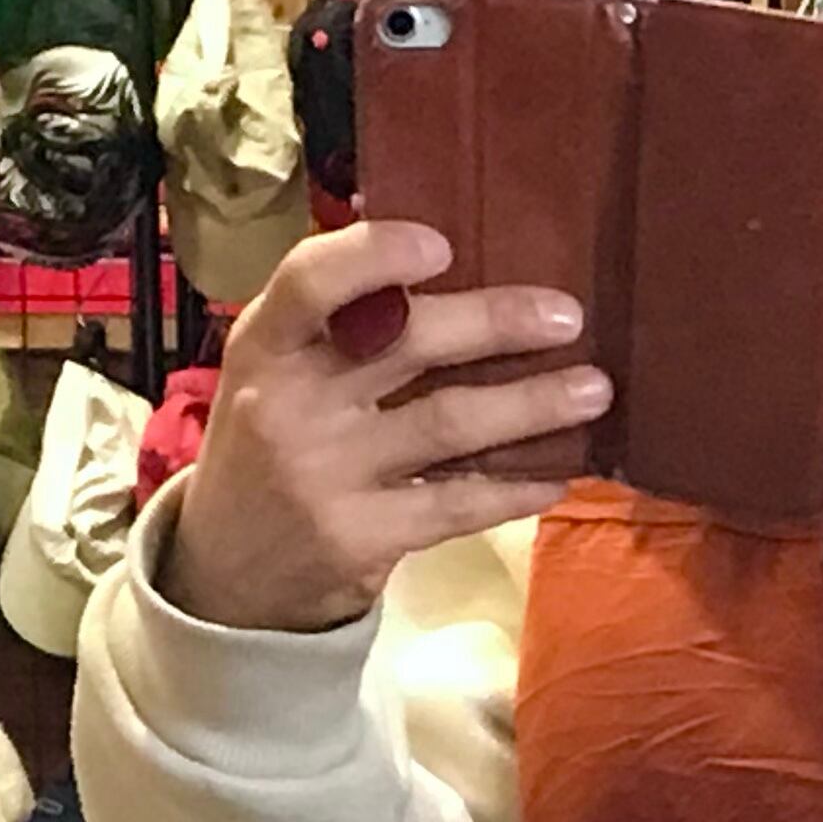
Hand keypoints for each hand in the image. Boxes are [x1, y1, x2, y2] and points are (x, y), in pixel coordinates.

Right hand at [163, 221, 611, 634]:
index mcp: (265, 344)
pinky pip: (458, 503)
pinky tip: (558, 475)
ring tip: (595, 390)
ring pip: (449, 424)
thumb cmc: (271, 446)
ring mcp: (328, 475)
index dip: (375, 257)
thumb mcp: (275, 374)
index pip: (309, 282)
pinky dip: (514, 488)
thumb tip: (448, 259)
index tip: (443, 246)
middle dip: (496, 324)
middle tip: (568, 316)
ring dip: (532, 405)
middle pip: (405, 347)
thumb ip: (338, 325)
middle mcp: (291, 404)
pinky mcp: (363, 539)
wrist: (227, 575)